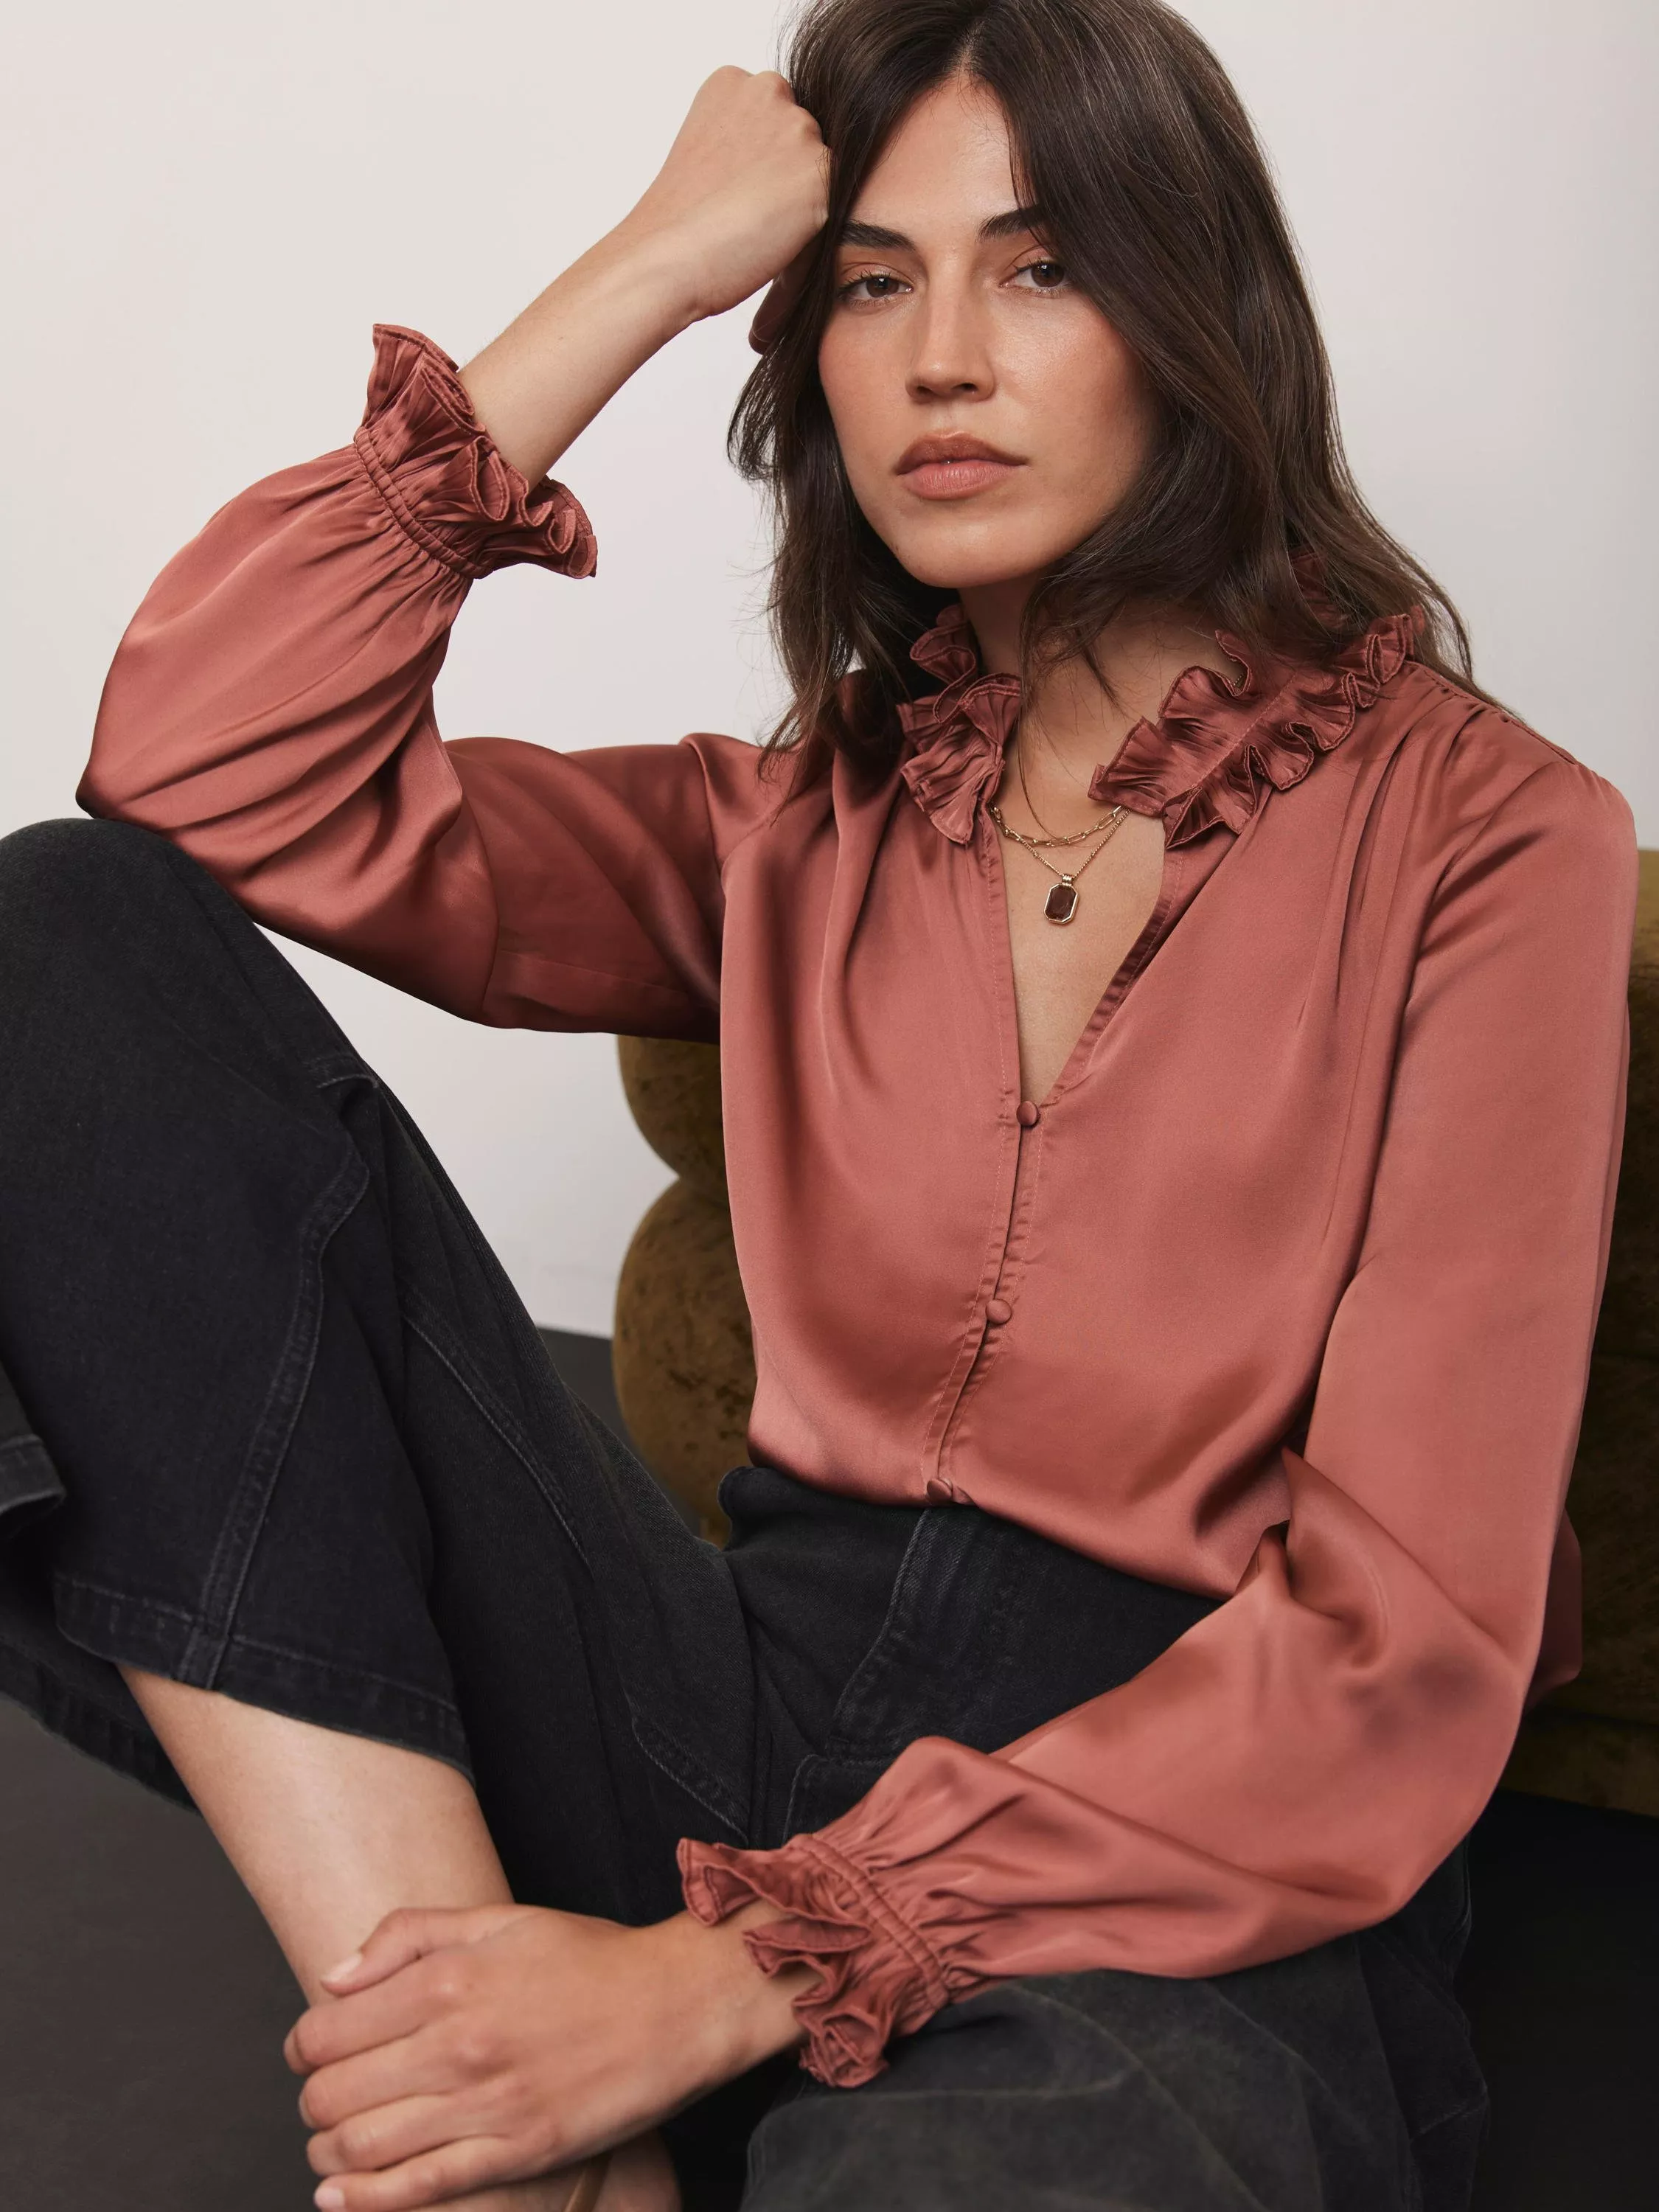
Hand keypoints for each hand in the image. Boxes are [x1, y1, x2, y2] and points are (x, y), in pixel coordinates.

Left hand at [284, 1902, 809, 2211]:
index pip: (326, 2030)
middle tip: (324, 2096)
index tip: (311, 2049)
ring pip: (362, 2146)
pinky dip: (365, 2200)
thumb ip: (409, 1934)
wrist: (676, 2005)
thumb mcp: (499, 1919)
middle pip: (332, 2093)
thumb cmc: (589, 1957)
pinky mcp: (515, 2153)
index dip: (303, 2045)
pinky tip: (340, 2198)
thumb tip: (333, 1977)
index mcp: (448, 1978)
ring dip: (328, 2151)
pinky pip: (418, 2189)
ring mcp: (486, 2104)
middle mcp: (457, 2043)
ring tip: (333, 2143)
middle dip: (312, 2100)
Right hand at [615, 67, 830, 326]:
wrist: (671, 254)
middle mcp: (769, 91)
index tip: (733, 181)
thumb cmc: (678, 218)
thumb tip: (781, 157)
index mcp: (732, 80)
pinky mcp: (821, 173)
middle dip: (785, 170)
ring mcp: (798, 130)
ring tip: (759, 222)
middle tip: (749, 206)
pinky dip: (811, 223)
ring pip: (818, 167)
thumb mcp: (703, 148)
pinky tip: (776, 236)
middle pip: (802, 133)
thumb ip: (744, 135)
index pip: (772, 114)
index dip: (759, 156)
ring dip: (801, 196)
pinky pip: (832, 200)